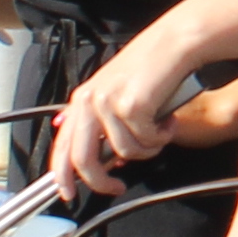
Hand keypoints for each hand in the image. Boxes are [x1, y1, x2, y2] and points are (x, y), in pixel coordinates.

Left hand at [49, 30, 191, 195]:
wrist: (175, 43)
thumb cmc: (152, 68)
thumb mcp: (117, 93)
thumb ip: (103, 122)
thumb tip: (103, 158)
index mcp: (83, 98)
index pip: (63, 144)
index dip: (62, 175)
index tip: (68, 194)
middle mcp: (90, 100)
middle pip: (83, 159)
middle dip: (100, 181)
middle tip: (117, 188)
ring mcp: (108, 102)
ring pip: (125, 152)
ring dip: (147, 149)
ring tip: (160, 129)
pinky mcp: (130, 105)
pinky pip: (146, 141)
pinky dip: (162, 136)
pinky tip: (168, 120)